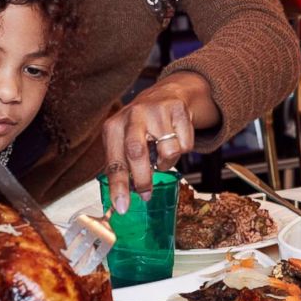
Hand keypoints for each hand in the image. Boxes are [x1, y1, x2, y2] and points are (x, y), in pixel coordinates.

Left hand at [102, 71, 218, 212]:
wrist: (167, 93)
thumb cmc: (141, 125)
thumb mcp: (123, 140)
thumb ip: (122, 165)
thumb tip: (122, 199)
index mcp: (114, 126)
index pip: (114, 160)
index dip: (118, 186)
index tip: (122, 207)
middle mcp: (133, 115)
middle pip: (136, 152)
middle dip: (143, 179)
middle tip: (146, 194)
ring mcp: (156, 110)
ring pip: (168, 151)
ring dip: (167, 162)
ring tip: (162, 153)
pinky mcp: (178, 109)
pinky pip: (185, 143)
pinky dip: (183, 148)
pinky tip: (175, 138)